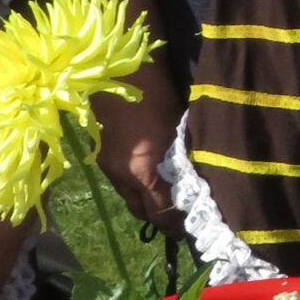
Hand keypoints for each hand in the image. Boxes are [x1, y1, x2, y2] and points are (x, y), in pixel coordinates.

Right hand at [94, 67, 184, 225]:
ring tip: (166, 199)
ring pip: (130, 200)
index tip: (191, 227)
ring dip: (147, 204)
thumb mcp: (179, 129)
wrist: (117, 71)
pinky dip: (135, 188)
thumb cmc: (157, 94)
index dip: (176, 225)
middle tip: (179, 216)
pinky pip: (120, 185)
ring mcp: (109, 168)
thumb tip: (197, 180)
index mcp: (145, 170)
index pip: (162, 213)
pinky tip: (148, 180)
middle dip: (161, 219)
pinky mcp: (102, 159)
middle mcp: (124, 176)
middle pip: (144, 213)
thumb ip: (184, 161)